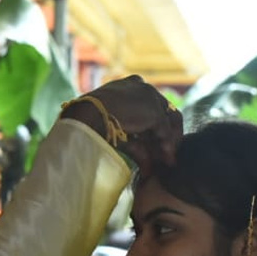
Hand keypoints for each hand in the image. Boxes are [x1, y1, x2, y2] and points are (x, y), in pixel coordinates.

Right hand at [60, 75, 182, 177]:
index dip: (154, 128)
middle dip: (165, 136)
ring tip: (169, 160)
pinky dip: (167, 146)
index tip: (155, 146)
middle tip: (166, 156)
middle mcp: (143, 88)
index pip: (151, 106)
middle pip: (163, 112)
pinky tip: (167, 159)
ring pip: (168, 121)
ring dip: (170, 142)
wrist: (86, 115)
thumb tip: (147, 169)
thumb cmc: (92, 122)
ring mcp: (150, 97)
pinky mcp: (153, 110)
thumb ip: (136, 146)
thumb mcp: (118, 133)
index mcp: (130, 86)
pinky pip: (165, 131)